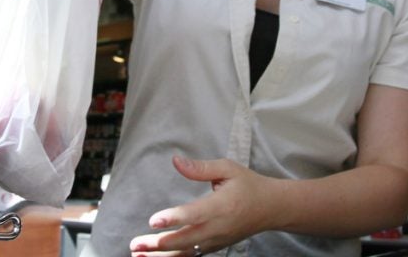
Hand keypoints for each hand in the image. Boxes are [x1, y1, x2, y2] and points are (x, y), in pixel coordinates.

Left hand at [128, 156, 277, 255]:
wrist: (271, 208)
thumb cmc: (248, 185)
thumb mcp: (228, 169)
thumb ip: (201, 168)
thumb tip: (175, 161)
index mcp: (222, 206)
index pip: (195, 214)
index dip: (174, 218)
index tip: (153, 220)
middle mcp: (218, 227)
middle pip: (186, 239)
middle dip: (159, 243)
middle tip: (135, 243)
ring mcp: (217, 240)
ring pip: (186, 252)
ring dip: (161, 256)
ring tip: (138, 255)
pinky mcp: (214, 247)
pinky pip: (192, 256)